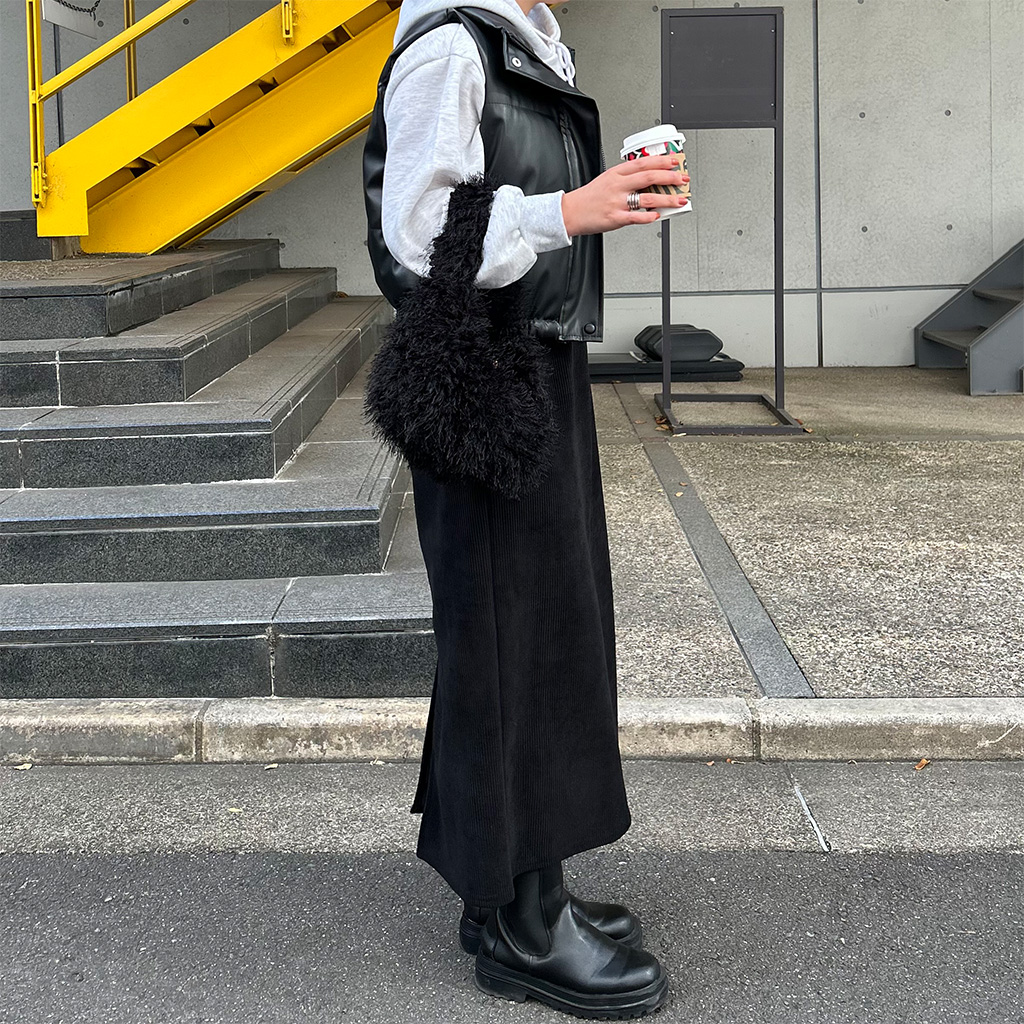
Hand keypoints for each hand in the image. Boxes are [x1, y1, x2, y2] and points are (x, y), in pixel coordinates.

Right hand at [560, 155, 689, 236]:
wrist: (570, 212)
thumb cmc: (589, 198)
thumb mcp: (607, 180)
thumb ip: (626, 179)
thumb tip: (649, 180)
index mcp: (616, 173)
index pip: (643, 163)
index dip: (661, 161)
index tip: (674, 162)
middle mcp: (618, 186)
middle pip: (649, 177)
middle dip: (669, 177)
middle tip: (682, 179)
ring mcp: (617, 202)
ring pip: (647, 197)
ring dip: (667, 199)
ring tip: (679, 200)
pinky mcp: (615, 218)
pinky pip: (635, 217)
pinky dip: (648, 216)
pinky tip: (658, 215)